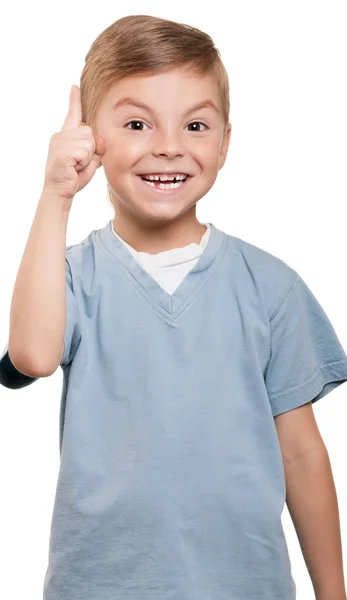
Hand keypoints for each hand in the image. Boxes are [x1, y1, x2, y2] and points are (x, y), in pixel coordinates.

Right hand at [42, 84, 106, 206]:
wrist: (60, 193)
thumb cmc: (74, 178)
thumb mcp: (90, 160)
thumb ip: (97, 147)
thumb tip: (98, 139)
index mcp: (66, 136)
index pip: (72, 114)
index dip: (75, 100)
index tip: (75, 86)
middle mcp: (61, 135)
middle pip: (90, 131)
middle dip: (92, 150)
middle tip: (80, 164)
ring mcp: (59, 142)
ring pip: (89, 141)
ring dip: (88, 157)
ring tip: (76, 166)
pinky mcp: (61, 151)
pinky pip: (85, 151)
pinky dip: (84, 163)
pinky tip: (74, 168)